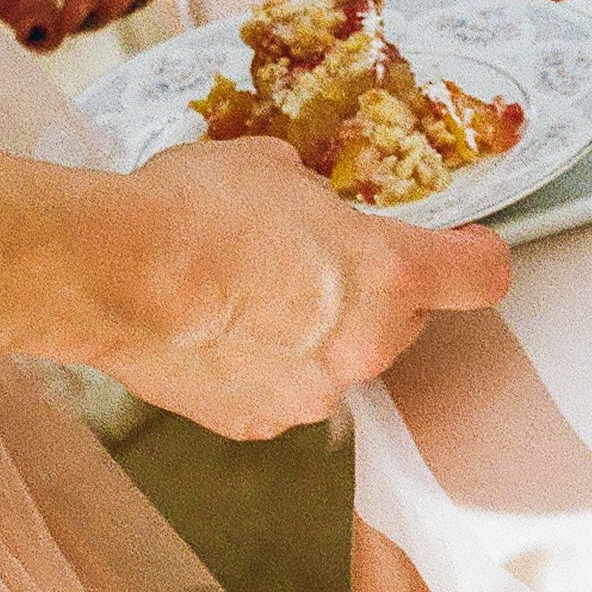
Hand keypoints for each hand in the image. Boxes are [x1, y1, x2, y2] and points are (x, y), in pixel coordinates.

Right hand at [95, 139, 511, 440]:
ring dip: (316, 332)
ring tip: (249, 297)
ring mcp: (313, 394)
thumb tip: (311, 208)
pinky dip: (264, 367)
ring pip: (341, 359)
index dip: (475, 257)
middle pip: (406, 321)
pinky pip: (283, 390)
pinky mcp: (260, 421)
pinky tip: (218, 333)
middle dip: (376, 294)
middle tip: (318, 261)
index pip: (481, 276)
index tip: (462, 249)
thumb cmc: (190, 211)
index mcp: (387, 273)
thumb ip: (316, 200)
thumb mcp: (273, 170)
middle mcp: (365, 344)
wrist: (110, 273)